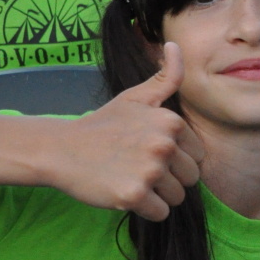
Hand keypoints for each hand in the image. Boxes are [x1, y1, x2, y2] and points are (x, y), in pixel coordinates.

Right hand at [48, 42, 203, 220]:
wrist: (61, 150)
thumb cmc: (102, 124)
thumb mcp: (135, 97)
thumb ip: (165, 77)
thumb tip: (174, 46)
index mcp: (171, 123)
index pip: (197, 156)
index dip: (176, 159)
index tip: (148, 152)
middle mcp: (164, 145)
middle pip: (190, 179)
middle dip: (169, 179)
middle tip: (138, 168)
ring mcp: (149, 171)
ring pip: (177, 198)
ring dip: (158, 195)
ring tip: (131, 178)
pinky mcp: (134, 195)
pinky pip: (160, 213)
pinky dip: (145, 210)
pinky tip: (124, 192)